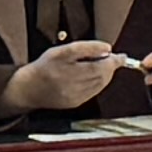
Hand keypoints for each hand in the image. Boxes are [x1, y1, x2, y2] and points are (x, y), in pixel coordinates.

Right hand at [6, 40, 124, 114]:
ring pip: (100, 84)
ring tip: (101, 65)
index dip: (112, 60)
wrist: (30, 88)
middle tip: (111, 58)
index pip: (98, 64)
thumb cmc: (46, 66)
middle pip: (102, 75)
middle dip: (110, 66)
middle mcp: (70, 82)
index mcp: (66, 66)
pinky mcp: (75, 103)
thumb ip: (86, 48)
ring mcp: (73, 95)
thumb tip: (107, 49)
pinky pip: (94, 92)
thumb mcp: (62, 51)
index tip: (121, 56)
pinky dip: (99, 83)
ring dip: (106, 75)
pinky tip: (93, 77)